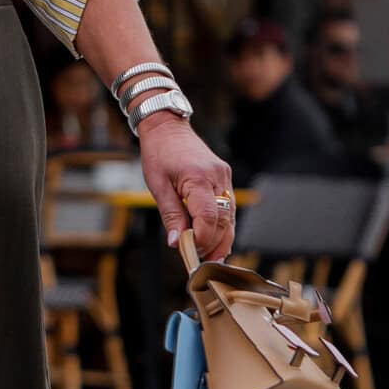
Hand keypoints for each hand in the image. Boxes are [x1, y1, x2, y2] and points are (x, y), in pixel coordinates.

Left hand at [138, 115, 234, 260]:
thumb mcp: (158, 186)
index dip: (203, 239)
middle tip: (202, 261)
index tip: (192, 253)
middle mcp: (217, 177)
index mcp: (198, 178)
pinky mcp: (224, 176)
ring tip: (210, 256)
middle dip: (214, 243)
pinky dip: (222, 224)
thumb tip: (177, 243)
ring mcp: (224, 176)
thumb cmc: (159, 154)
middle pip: (224, 219)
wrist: (167, 127)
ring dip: (222, 237)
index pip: (208, 217)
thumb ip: (171, 215)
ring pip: (230, 215)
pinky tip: (214, 238)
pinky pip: (228, 205)